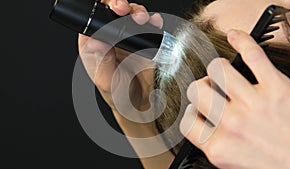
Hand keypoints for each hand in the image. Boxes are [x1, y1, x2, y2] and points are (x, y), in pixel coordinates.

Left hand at [78, 2, 173, 167]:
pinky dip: (153, 23)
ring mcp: (128, 39)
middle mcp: (110, 38)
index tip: (109, 10)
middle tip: (124, 10)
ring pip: (132, 16)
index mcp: (94, 44)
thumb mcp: (106, 80)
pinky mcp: (144, 42)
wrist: (139, 104)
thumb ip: (101, 61)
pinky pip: (149, 27)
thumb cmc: (117, 95)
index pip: (92, 19)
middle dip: (120, 5)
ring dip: (137, 12)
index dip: (99, 9)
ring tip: (142, 19)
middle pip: (112, 12)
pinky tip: (154, 23)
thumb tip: (94, 42)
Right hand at [180, 30, 289, 168]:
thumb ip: (214, 144)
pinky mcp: (277, 88)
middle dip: (202, 88)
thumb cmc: (277, 167)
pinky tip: (235, 37)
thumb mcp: (234, 164)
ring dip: (219, 70)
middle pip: (196, 89)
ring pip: (218, 68)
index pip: (186, 121)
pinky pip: (252, 55)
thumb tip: (203, 125)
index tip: (200, 111)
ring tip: (227, 76)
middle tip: (213, 91)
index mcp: (219, 147)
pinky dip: (242, 41)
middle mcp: (232, 124)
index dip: (192, 114)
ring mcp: (254, 104)